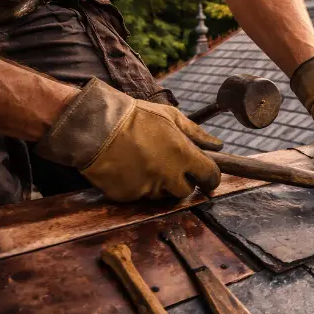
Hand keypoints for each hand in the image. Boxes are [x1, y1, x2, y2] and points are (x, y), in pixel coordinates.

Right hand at [34, 78, 221, 200]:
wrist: (94, 126)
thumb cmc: (135, 117)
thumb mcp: (170, 117)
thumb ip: (196, 133)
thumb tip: (218, 145)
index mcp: (183, 155)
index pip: (209, 176)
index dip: (210, 179)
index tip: (207, 178)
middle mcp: (168, 175)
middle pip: (185, 191)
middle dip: (182, 182)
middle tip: (171, 168)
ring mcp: (146, 188)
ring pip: (161, 195)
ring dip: (159, 184)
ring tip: (145, 163)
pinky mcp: (127, 196)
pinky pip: (139, 196)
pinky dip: (137, 187)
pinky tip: (129, 169)